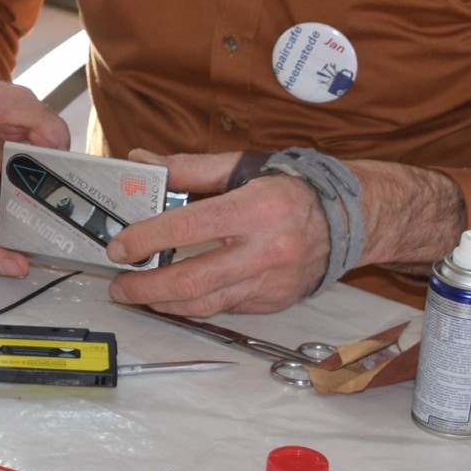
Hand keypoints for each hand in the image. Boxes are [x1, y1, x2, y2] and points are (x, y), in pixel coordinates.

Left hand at [103, 151, 465, 315]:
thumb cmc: (293, 187)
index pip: (188, 228)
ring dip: (165, 302)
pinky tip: (174, 295)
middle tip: (120, 284)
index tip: (120, 245)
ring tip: (138, 293)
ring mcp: (272, 281)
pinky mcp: (274, 301)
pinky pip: (226, 308)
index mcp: (257, 209)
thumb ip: (190, 168)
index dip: (147, 239)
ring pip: (207, 304)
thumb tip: (143, 163)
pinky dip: (195, 303)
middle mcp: (267, 250)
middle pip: (194, 281)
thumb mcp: (243, 166)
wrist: (350, 218)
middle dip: (147, 287)